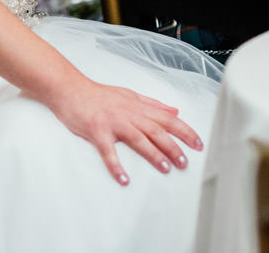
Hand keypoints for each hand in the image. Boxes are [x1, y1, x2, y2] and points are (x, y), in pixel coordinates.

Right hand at [46, 78, 202, 184]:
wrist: (70, 89)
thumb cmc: (98, 94)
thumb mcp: (129, 94)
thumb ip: (153, 104)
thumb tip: (175, 111)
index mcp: (137, 106)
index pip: (166, 119)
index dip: (184, 131)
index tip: (198, 144)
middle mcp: (128, 114)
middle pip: (156, 130)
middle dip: (173, 146)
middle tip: (185, 162)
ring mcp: (113, 123)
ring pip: (138, 139)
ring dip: (153, 154)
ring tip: (166, 168)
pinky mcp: (97, 132)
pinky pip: (108, 151)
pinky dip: (116, 166)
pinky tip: (124, 179)